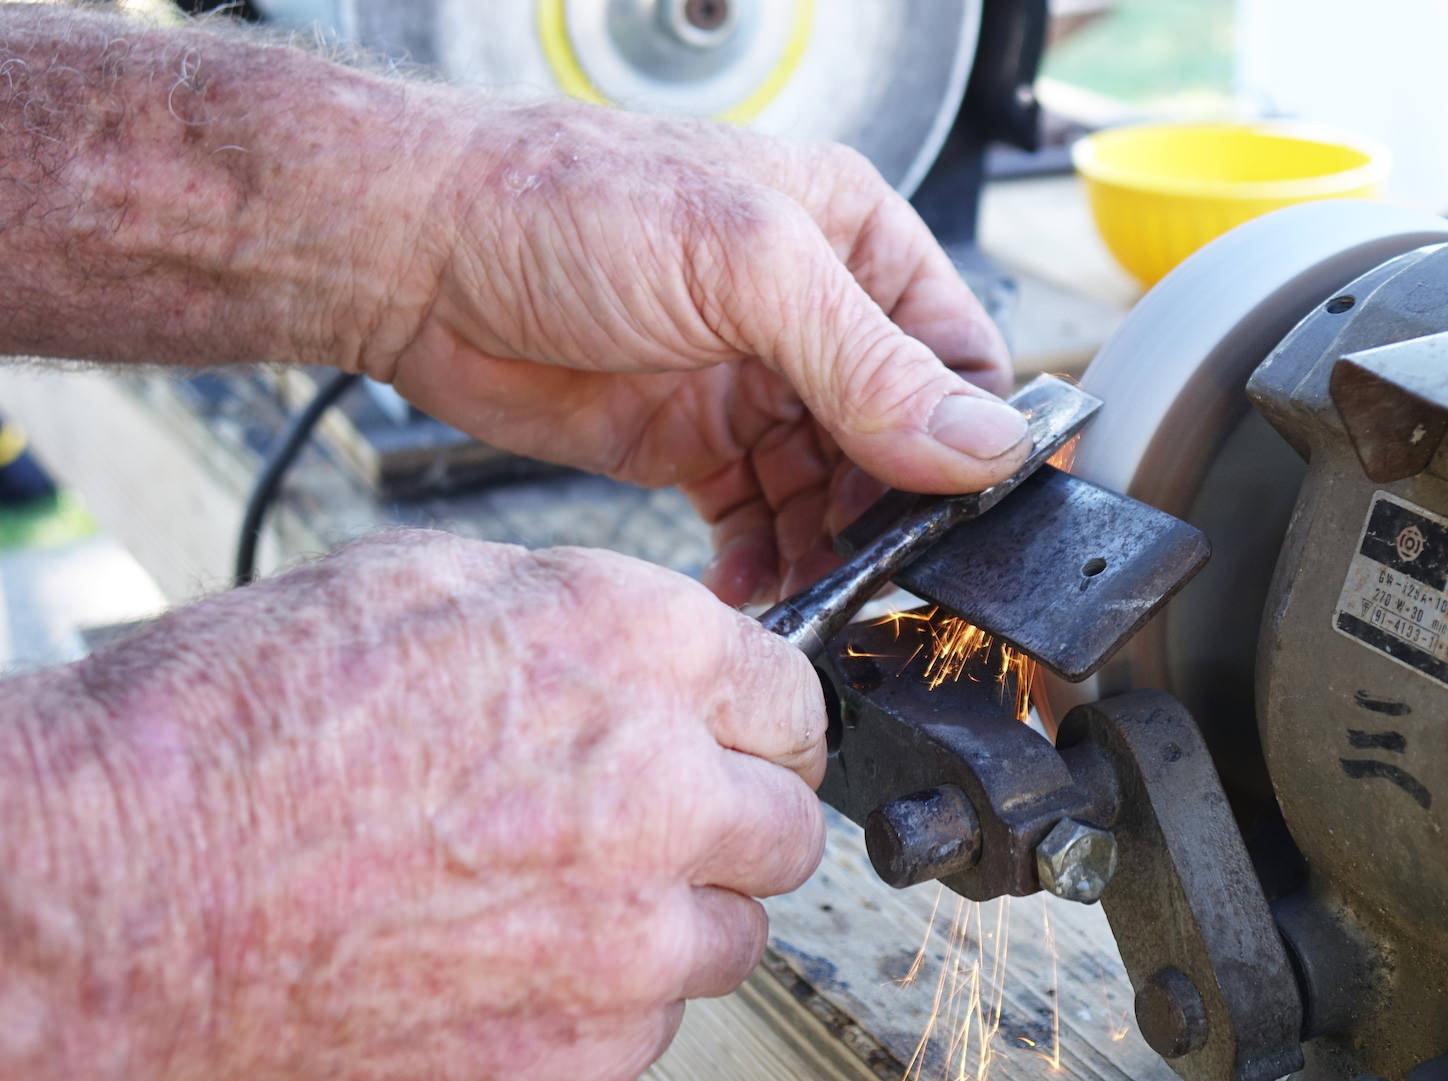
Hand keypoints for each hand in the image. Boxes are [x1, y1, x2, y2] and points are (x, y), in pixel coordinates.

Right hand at [0, 531, 825, 1080]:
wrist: (105, 902)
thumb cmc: (228, 741)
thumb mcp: (416, 587)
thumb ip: (580, 618)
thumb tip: (655, 653)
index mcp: (632, 651)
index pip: (794, 697)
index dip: (758, 720)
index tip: (735, 740)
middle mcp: (657, 793)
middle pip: (787, 826)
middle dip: (731, 819)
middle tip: (648, 824)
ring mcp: (625, 943)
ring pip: (731, 936)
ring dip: (672, 918)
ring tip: (548, 898)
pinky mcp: (575, 1060)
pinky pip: (649, 1028)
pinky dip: (598, 1003)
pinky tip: (499, 963)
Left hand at [363, 103, 1026, 605]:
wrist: (416, 255)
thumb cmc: (564, 206)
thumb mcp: (744, 269)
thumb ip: (867, 362)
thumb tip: (981, 444)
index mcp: (855, 241)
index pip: (961, 358)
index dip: (971, 442)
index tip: (961, 516)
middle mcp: (816, 316)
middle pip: (904, 442)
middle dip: (893, 512)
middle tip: (875, 570)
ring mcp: (755, 384)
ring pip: (834, 496)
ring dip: (830, 552)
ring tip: (811, 592)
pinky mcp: (694, 444)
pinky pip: (760, 522)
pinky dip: (765, 564)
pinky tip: (752, 590)